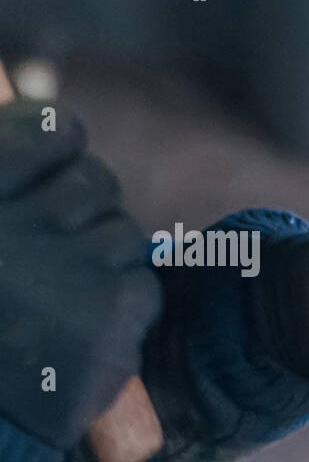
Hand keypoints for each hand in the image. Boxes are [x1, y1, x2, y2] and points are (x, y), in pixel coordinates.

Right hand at [0, 101, 159, 448]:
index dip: (63, 142)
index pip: (52, 130)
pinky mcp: (115, 306)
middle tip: (58, 256)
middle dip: (88, 211)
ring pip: (123, 233)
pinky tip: (83, 336)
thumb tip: (57, 126)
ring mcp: (69, 264)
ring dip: (104, 264)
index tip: (58, 164)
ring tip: (60, 305)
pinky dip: (123, 308)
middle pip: (96, 181)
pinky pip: (143, 284)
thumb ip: (12, 193)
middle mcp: (21, 224)